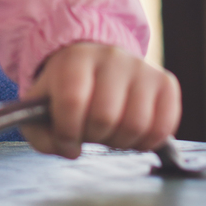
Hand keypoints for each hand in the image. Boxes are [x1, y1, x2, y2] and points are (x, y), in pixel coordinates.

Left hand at [22, 42, 180, 158]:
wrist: (94, 63)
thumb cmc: (65, 92)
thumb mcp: (41, 108)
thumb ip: (41, 134)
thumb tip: (70, 149)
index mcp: (74, 59)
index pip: (73, 101)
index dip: (67, 131)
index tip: (66, 140)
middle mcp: (111, 56)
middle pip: (106, 117)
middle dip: (94, 137)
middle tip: (90, 133)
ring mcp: (141, 67)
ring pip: (137, 125)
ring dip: (120, 142)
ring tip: (110, 133)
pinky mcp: (165, 82)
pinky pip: (164, 126)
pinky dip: (148, 142)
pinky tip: (132, 134)